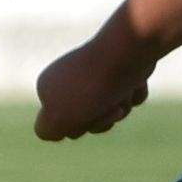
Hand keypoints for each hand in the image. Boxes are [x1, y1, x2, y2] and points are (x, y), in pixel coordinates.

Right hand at [35, 17, 157, 142]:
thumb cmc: (90, 86)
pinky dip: (135, 93)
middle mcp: (71, 78)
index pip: (60, 128)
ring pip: (113, 112)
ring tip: (123, 91)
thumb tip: (53, 131)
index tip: (83, 112)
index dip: (76, 127)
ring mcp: (99, 73)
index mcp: (49, 85)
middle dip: (102, 120)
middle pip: (89, 123)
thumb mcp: (56, 118)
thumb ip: (46, 130)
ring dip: (121, 107)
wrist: (127, 50)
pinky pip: (131, 96)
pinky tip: (134, 80)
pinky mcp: (124, 70)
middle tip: (107, 103)